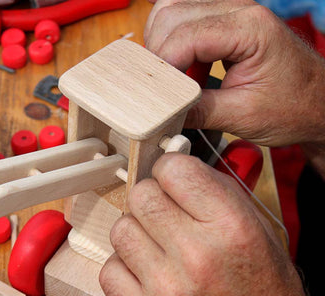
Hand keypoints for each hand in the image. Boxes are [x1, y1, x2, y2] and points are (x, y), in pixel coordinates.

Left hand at [100, 153, 323, 295]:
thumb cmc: (264, 293)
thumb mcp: (258, 231)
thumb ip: (216, 193)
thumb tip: (175, 168)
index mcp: (232, 229)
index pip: (174, 170)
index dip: (169, 169)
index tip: (170, 178)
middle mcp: (198, 257)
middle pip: (140, 196)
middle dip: (150, 198)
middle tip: (162, 212)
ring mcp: (167, 290)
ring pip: (120, 229)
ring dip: (135, 231)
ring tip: (156, 246)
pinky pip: (109, 269)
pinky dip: (123, 266)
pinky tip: (144, 273)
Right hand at [144, 0, 324, 175]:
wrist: (317, 102)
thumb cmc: (293, 106)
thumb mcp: (243, 115)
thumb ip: (198, 110)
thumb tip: (161, 112)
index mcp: (250, 28)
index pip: (185, 36)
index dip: (164, 66)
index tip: (157, 94)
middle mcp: (239, 10)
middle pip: (171, 15)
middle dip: (158, 53)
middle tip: (160, 87)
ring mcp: (231, 11)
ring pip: (171, 11)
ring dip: (161, 44)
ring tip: (170, 77)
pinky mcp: (225, 21)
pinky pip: (182, 18)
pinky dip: (171, 42)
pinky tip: (182, 68)